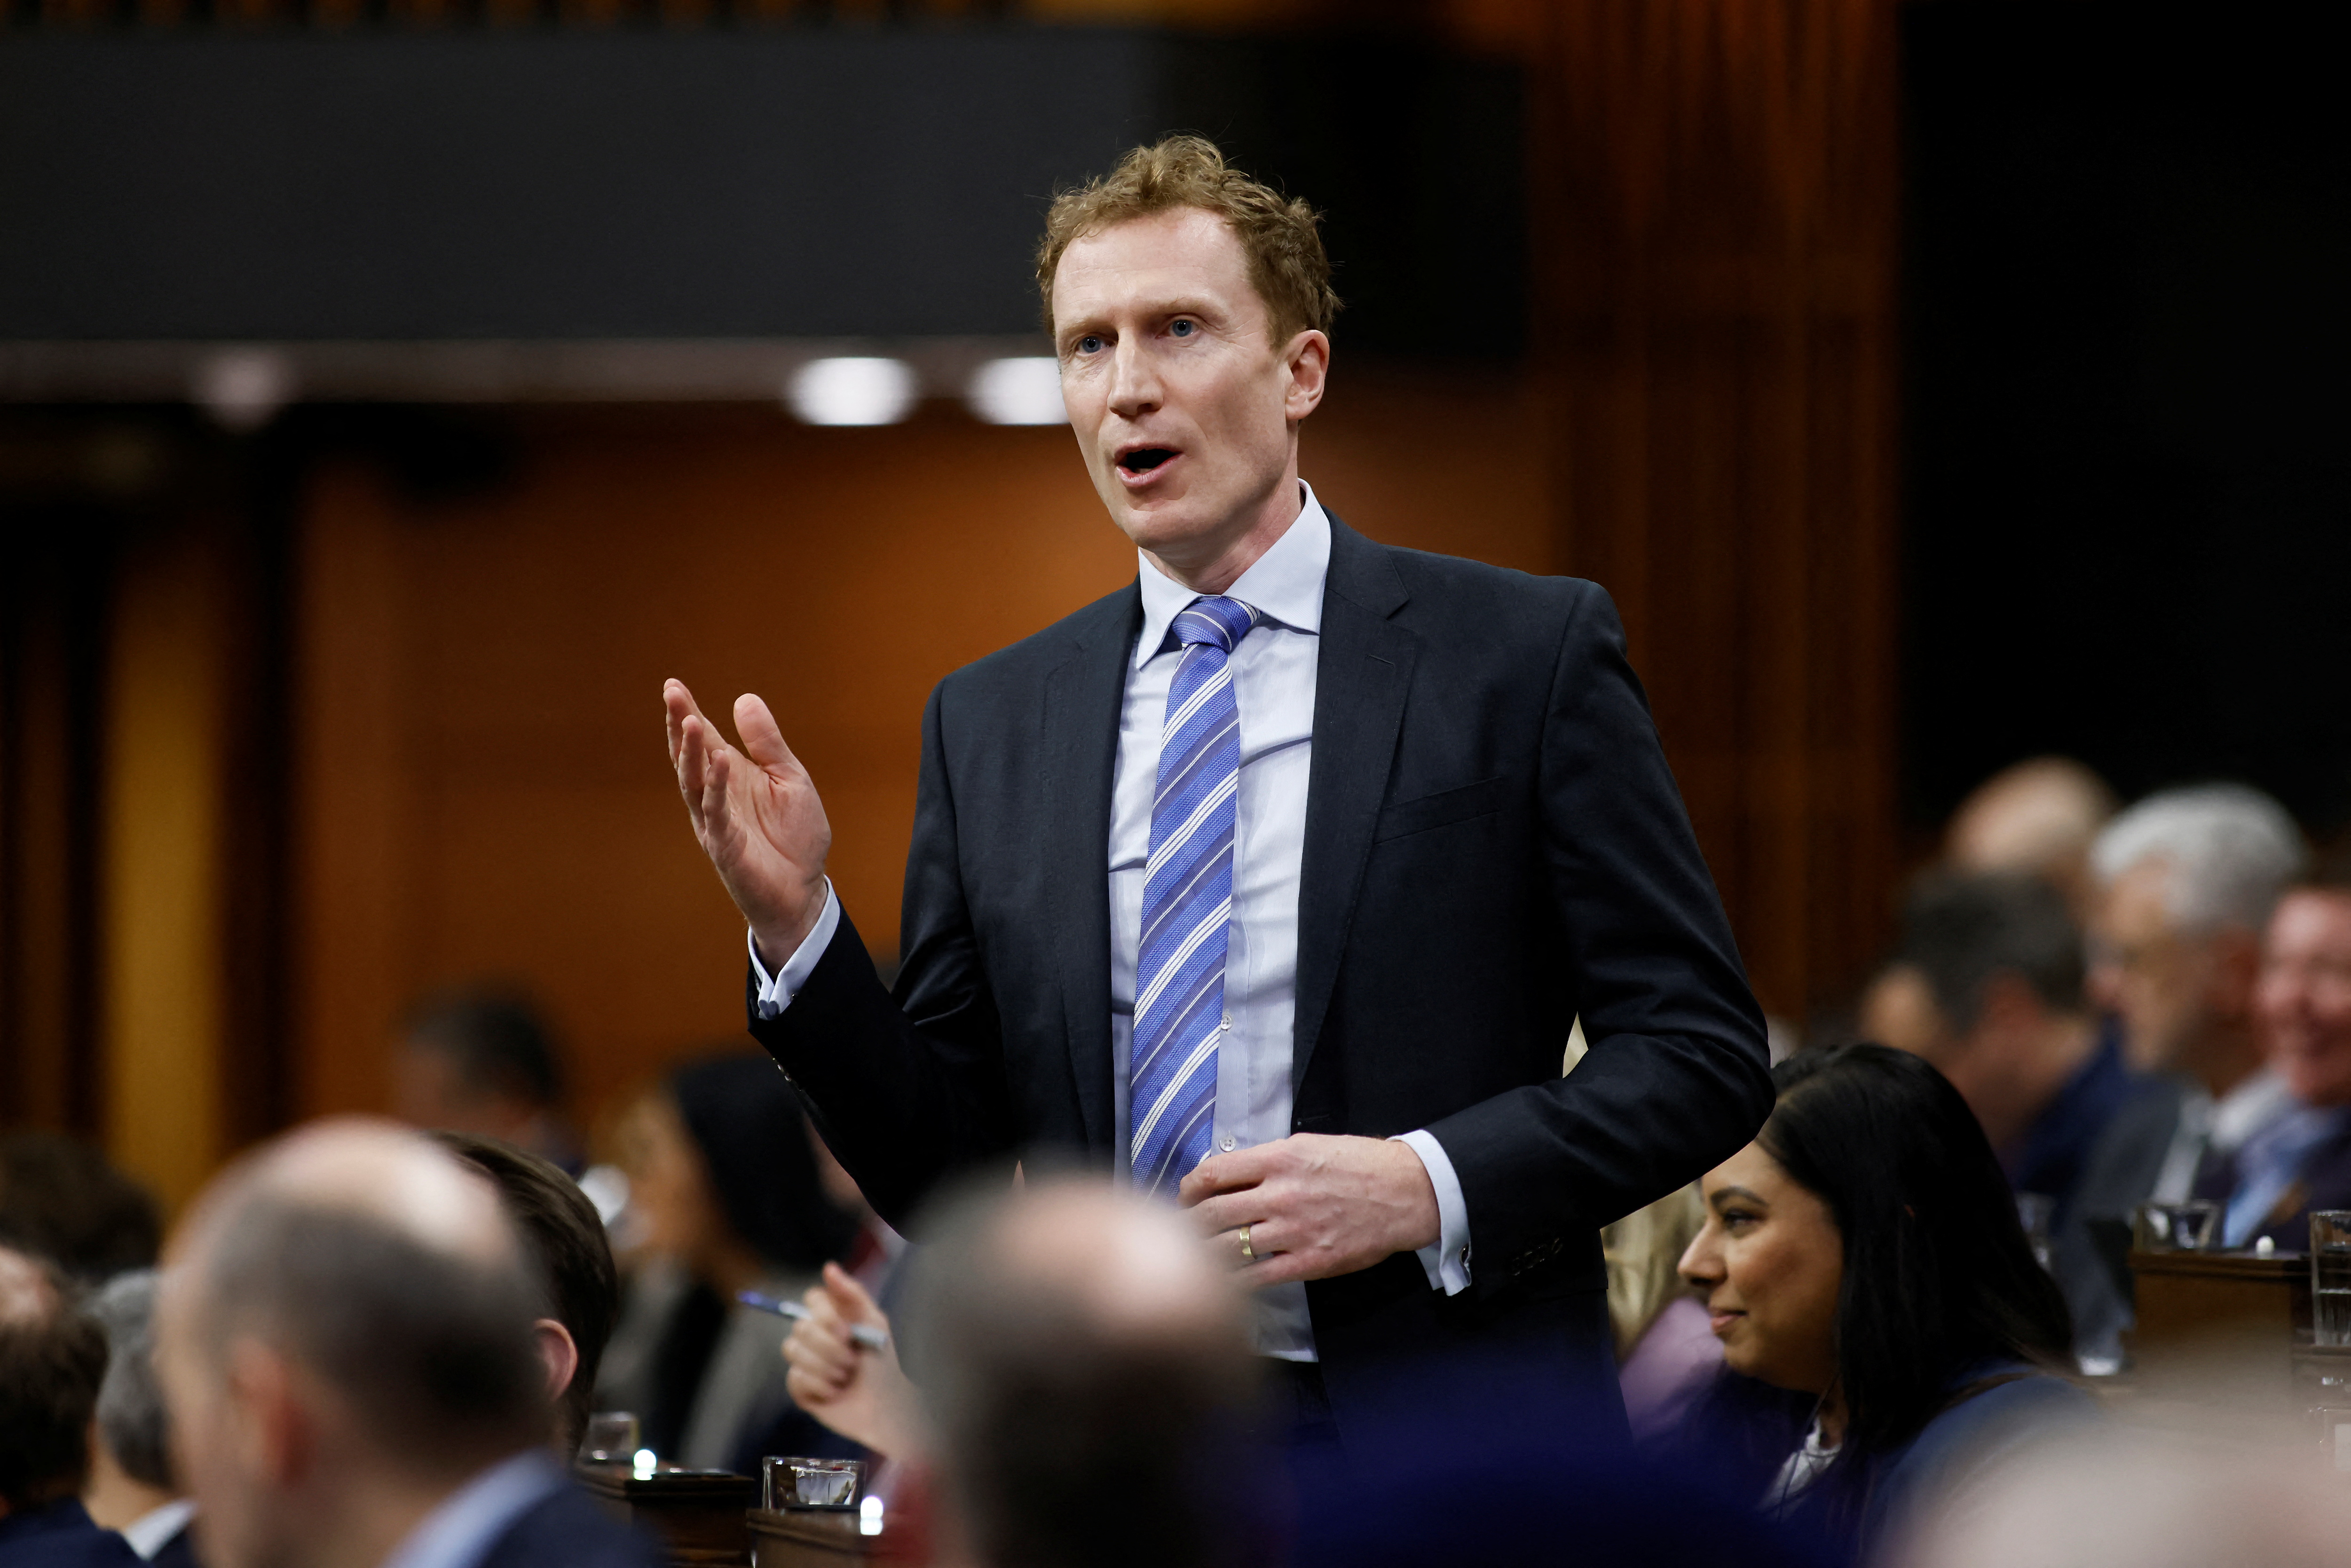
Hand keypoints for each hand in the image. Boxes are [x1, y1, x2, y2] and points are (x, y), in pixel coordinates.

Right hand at [663, 679, 830, 961]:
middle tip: (672, 693)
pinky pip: (716, 812)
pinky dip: (717, 785)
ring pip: (694, 782)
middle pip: (690, 756)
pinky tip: (720, 760)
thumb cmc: (794, 835)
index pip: (703, 740)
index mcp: (729, 777)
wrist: (803, 890)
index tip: (673, 685)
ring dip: (690, 752)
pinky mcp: (725, 847)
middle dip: (680, 724)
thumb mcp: (789, 777)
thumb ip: (767, 742)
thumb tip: (744, 698)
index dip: (687, 713)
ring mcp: (716, 822)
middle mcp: (715, 797)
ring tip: (689, 721)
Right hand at [780, 1263, 924, 1459]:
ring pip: (792, 1352)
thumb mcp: (874, 1323)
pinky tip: (835, 1393)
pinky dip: (820, 1386)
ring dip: (825, 1367)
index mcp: (832, 1317)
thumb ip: (852, 1293)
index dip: (825, 1315)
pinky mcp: (800, 1388)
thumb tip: (828, 1267)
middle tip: (852, 1361)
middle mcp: (815, 1336)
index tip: (847, 1332)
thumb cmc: (883, 1363)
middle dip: (829, 1348)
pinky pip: (794, 1379)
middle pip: (800, 1327)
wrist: (886, 1407)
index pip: (812, 1299)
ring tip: (846, 1377)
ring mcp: (804, 1362)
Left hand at [1178, 1133, 1440, 1286]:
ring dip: (1203, 1254)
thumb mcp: (1309, 1147)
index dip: (1189, 1188)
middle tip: (1181, 1231)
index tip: (1185, 1197)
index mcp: (1279, 1160)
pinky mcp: (1309, 1262)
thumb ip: (1268, 1161)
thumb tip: (1228, 1176)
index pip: (1214, 1173)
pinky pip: (1256, 1277)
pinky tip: (1221, 1283)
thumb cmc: (1359, 1165)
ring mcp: (1294, 1231)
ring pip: (1228, 1247)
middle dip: (1188, 1224)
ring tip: (1193, 1256)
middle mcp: (1281, 1194)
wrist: (1406, 1194)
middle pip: (1212, 1213)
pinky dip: (1232, 1282)